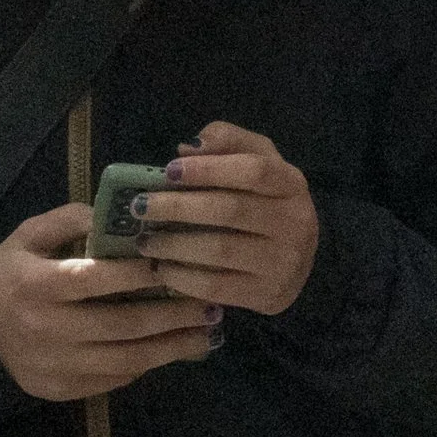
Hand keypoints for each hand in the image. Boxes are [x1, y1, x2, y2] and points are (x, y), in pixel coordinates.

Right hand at [0, 201, 221, 402]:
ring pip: (126, 360)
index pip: (93, 279)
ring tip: (205, 333)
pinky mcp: (64, 390)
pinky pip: (116, 379)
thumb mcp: (27, 237)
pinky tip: (174, 350)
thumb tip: (114, 215)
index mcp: (35, 285)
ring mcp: (55, 365)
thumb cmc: (13, 277)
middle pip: (120, 325)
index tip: (172, 264)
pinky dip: (148, 364)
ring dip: (172, 348)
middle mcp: (45, 329)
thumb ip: (69, 220)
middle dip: (171, 315)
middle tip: (208, 305)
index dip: (136, 274)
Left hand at [134, 123, 320, 316]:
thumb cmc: (264, 202)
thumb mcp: (255, 162)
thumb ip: (227, 142)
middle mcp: (295, 223)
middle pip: (230, 210)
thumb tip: (188, 148)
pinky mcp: (268, 294)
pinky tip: (161, 269)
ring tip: (145, 241)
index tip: (169, 171)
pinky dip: (183, 277)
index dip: (209, 169)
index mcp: (291, 184)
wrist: (293, 261)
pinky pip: (217, 286)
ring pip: (220, 250)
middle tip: (140, 207)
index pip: (253, 171)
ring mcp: (284, 262)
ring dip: (174, 245)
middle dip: (178, 207)